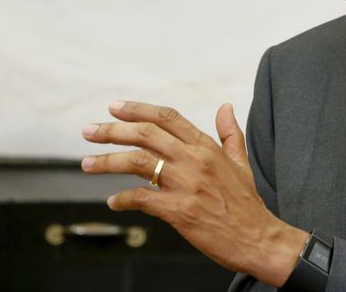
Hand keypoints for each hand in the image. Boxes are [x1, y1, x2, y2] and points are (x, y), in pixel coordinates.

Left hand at [81, 100, 307, 286]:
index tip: (115, 107)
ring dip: (107, 161)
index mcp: (206, 147)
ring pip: (138, 162)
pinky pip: (142, 199)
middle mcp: (194, 160)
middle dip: (112, 130)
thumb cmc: (247, 203)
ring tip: (86, 164)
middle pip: (146, 134)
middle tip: (89, 131)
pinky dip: (123, 199)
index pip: (167, 118)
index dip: (138, 109)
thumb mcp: (241, 162)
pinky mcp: (179, 211)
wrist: (258, 238)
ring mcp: (186, 184)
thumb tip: (225, 107)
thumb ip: (230, 133)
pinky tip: (113, 202)